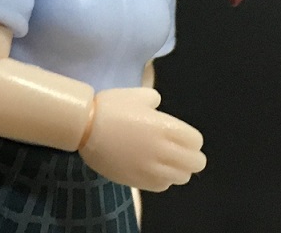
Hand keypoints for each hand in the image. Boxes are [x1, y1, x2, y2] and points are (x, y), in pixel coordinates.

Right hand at [78, 87, 205, 191]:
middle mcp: (164, 151)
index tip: (180, 135)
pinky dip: (162, 179)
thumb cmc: (110, 108)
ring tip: (164, 161)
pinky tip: (150, 168)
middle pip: (195, 163)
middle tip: (177, 150)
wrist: (85, 128)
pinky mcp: (139, 181)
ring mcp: (152, 169)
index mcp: (165, 128)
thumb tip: (156, 106)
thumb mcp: (135, 95)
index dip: (190, 138)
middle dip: (190, 156)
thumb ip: (153, 99)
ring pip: (182, 177)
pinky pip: (163, 185)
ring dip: (177, 169)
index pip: (196, 141)